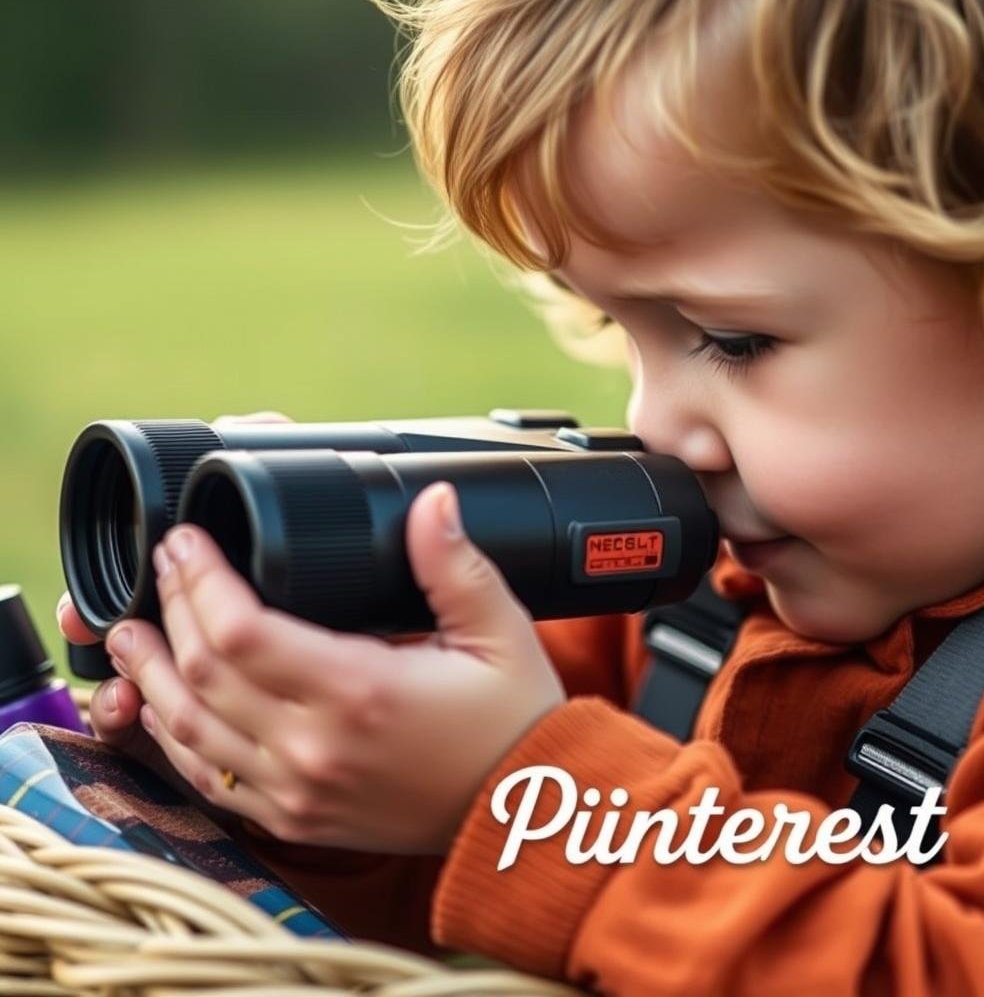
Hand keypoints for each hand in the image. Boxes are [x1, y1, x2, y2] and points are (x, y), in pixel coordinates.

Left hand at [104, 481, 565, 853]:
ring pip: (189, 731)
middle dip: (170, 610)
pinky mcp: (294, 819)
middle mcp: (315, 748)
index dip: (201, 581)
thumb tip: (433, 500)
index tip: (188, 541)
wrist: (518, 816)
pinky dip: (173, 737)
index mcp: (362, 693)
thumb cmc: (513, 722)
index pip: (243, 633)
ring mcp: (297, 791)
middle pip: (202, 674)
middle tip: (163, 565)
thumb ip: (454, 564)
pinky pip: (209, 780)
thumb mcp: (500, 632)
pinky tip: (162, 705)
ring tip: (130, 629)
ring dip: (151, 675)